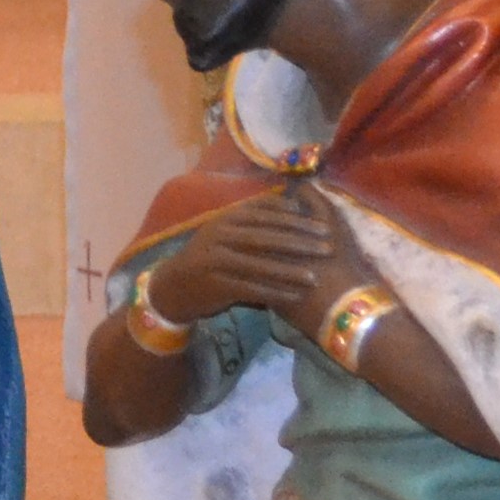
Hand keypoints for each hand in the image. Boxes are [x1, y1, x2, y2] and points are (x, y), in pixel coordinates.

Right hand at [144, 187, 366, 323]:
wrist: (173, 287)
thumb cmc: (210, 258)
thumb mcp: (226, 231)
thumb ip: (254, 218)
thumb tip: (295, 203)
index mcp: (224, 219)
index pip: (264, 214)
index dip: (295, 220)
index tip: (322, 227)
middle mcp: (219, 236)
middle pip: (265, 237)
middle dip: (299, 243)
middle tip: (327, 248)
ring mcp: (215, 261)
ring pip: (259, 264)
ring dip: (289, 271)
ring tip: (315, 277)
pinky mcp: (215, 285)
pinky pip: (251, 288)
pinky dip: (274, 292)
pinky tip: (294, 296)